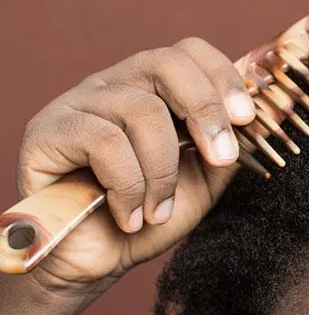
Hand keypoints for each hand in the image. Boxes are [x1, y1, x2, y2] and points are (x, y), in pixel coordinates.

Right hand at [16, 37, 255, 294]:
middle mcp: (116, 85)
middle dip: (205, 110)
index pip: (190, 53)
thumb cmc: (150, 215)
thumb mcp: (203, 180)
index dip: (223, 78)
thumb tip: (255, 121)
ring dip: (163, 171)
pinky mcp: (48, 131)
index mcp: (154, 90)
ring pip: (142, 110)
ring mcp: (79, 103)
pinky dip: (128, 187)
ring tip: (158, 210)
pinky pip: (104, 142)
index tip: (247, 118)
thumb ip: (226, 146)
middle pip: (166, 62)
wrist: (98, 261)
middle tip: (222, 158)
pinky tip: (130, 217)